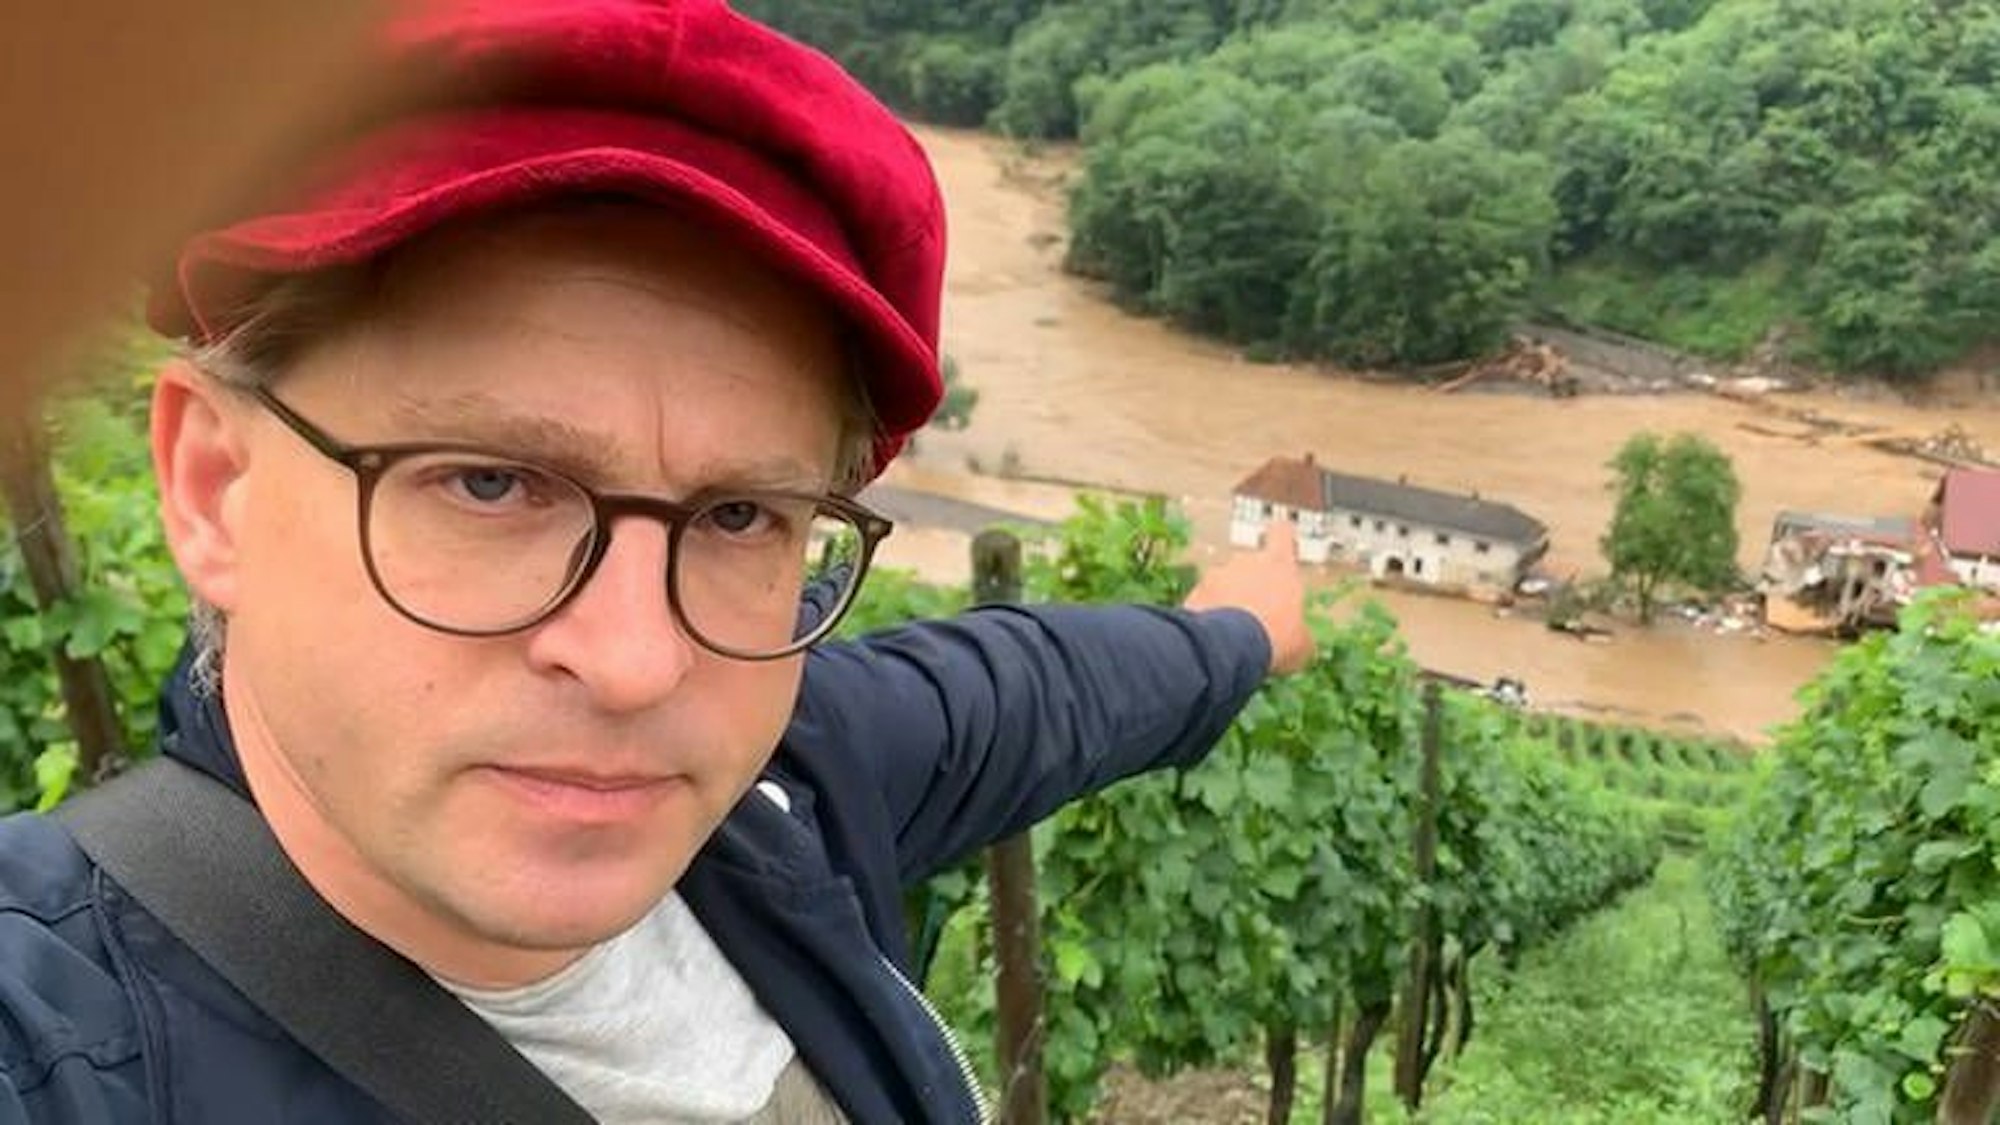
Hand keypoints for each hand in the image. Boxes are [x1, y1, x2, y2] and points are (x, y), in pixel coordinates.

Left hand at [1183, 520, 1312, 675]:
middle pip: (1251, 563)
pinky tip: (1216, 635)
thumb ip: (1300, 632)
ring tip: (1235, 630)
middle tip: (1259, 612)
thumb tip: (1302, 643)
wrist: (1229, 645)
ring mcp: (1217, 574)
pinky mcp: (1195, 592)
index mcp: (1279, 564)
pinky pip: (1204, 599)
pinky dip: (1209, 613)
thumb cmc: (1273, 635)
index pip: (1282, 533)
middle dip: (1253, 583)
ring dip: (1229, 599)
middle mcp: (1246, 561)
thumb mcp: (1300, 641)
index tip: (1283, 542)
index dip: (1283, 537)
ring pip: (1225, 582)